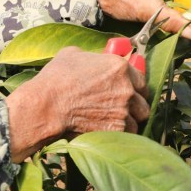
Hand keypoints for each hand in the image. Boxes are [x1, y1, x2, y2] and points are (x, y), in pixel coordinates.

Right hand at [5, 47, 148, 161]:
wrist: (47, 106)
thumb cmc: (56, 79)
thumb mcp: (72, 55)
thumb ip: (91, 58)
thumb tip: (92, 60)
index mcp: (119, 67)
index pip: (141, 80)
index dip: (135, 86)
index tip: (130, 91)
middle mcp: (126, 89)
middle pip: (144, 102)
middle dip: (136, 106)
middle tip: (125, 108)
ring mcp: (123, 111)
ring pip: (138, 121)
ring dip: (129, 122)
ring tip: (115, 123)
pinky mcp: (115, 130)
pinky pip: (127, 135)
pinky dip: (120, 135)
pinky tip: (108, 131)